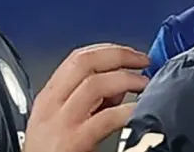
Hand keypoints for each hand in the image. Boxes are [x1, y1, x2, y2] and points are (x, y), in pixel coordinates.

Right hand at [23, 43, 148, 151]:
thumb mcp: (62, 122)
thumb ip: (87, 102)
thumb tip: (119, 86)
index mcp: (48, 98)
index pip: (76, 58)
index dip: (107, 49)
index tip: (130, 53)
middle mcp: (52, 105)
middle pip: (84, 61)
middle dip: (118, 55)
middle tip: (142, 61)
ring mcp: (61, 123)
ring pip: (95, 83)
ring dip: (126, 79)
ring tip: (145, 84)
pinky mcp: (73, 142)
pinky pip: (105, 118)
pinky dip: (127, 110)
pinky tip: (139, 111)